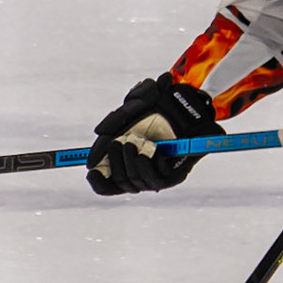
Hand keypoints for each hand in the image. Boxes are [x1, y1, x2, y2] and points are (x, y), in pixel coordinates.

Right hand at [86, 72, 220, 195]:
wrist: (190, 101)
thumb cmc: (164, 100)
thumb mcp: (138, 101)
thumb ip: (118, 117)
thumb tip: (100, 133)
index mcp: (127, 156)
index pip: (108, 181)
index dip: (98, 181)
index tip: (91, 170)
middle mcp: (141, 167)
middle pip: (118, 181)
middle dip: (112, 164)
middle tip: (116, 145)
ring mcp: (157, 172)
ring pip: (134, 182)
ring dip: (127, 164)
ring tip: (129, 144)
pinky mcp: (174, 175)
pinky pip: (155, 181)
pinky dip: (145, 168)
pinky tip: (145, 154)